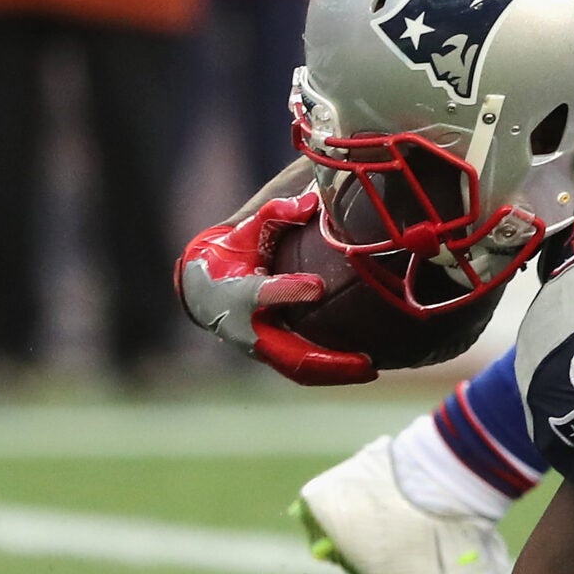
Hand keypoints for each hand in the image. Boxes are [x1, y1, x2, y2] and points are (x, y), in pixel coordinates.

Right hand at [174, 190, 375, 386]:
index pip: (260, 294)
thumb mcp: (248, 231)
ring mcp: (258, 347)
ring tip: (371, 370)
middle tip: (365, 361)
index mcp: (236, 292)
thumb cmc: (232, 254)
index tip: (318, 285)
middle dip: (326, 360)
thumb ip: (276, 214)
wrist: (202, 288)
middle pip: (286, 353)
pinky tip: (360, 369)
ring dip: (333, 373)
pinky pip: (299, 369)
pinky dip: (328, 372)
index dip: (288, 290)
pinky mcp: (269, 354)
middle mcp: (246, 328)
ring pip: (296, 369)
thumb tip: (312, 200)